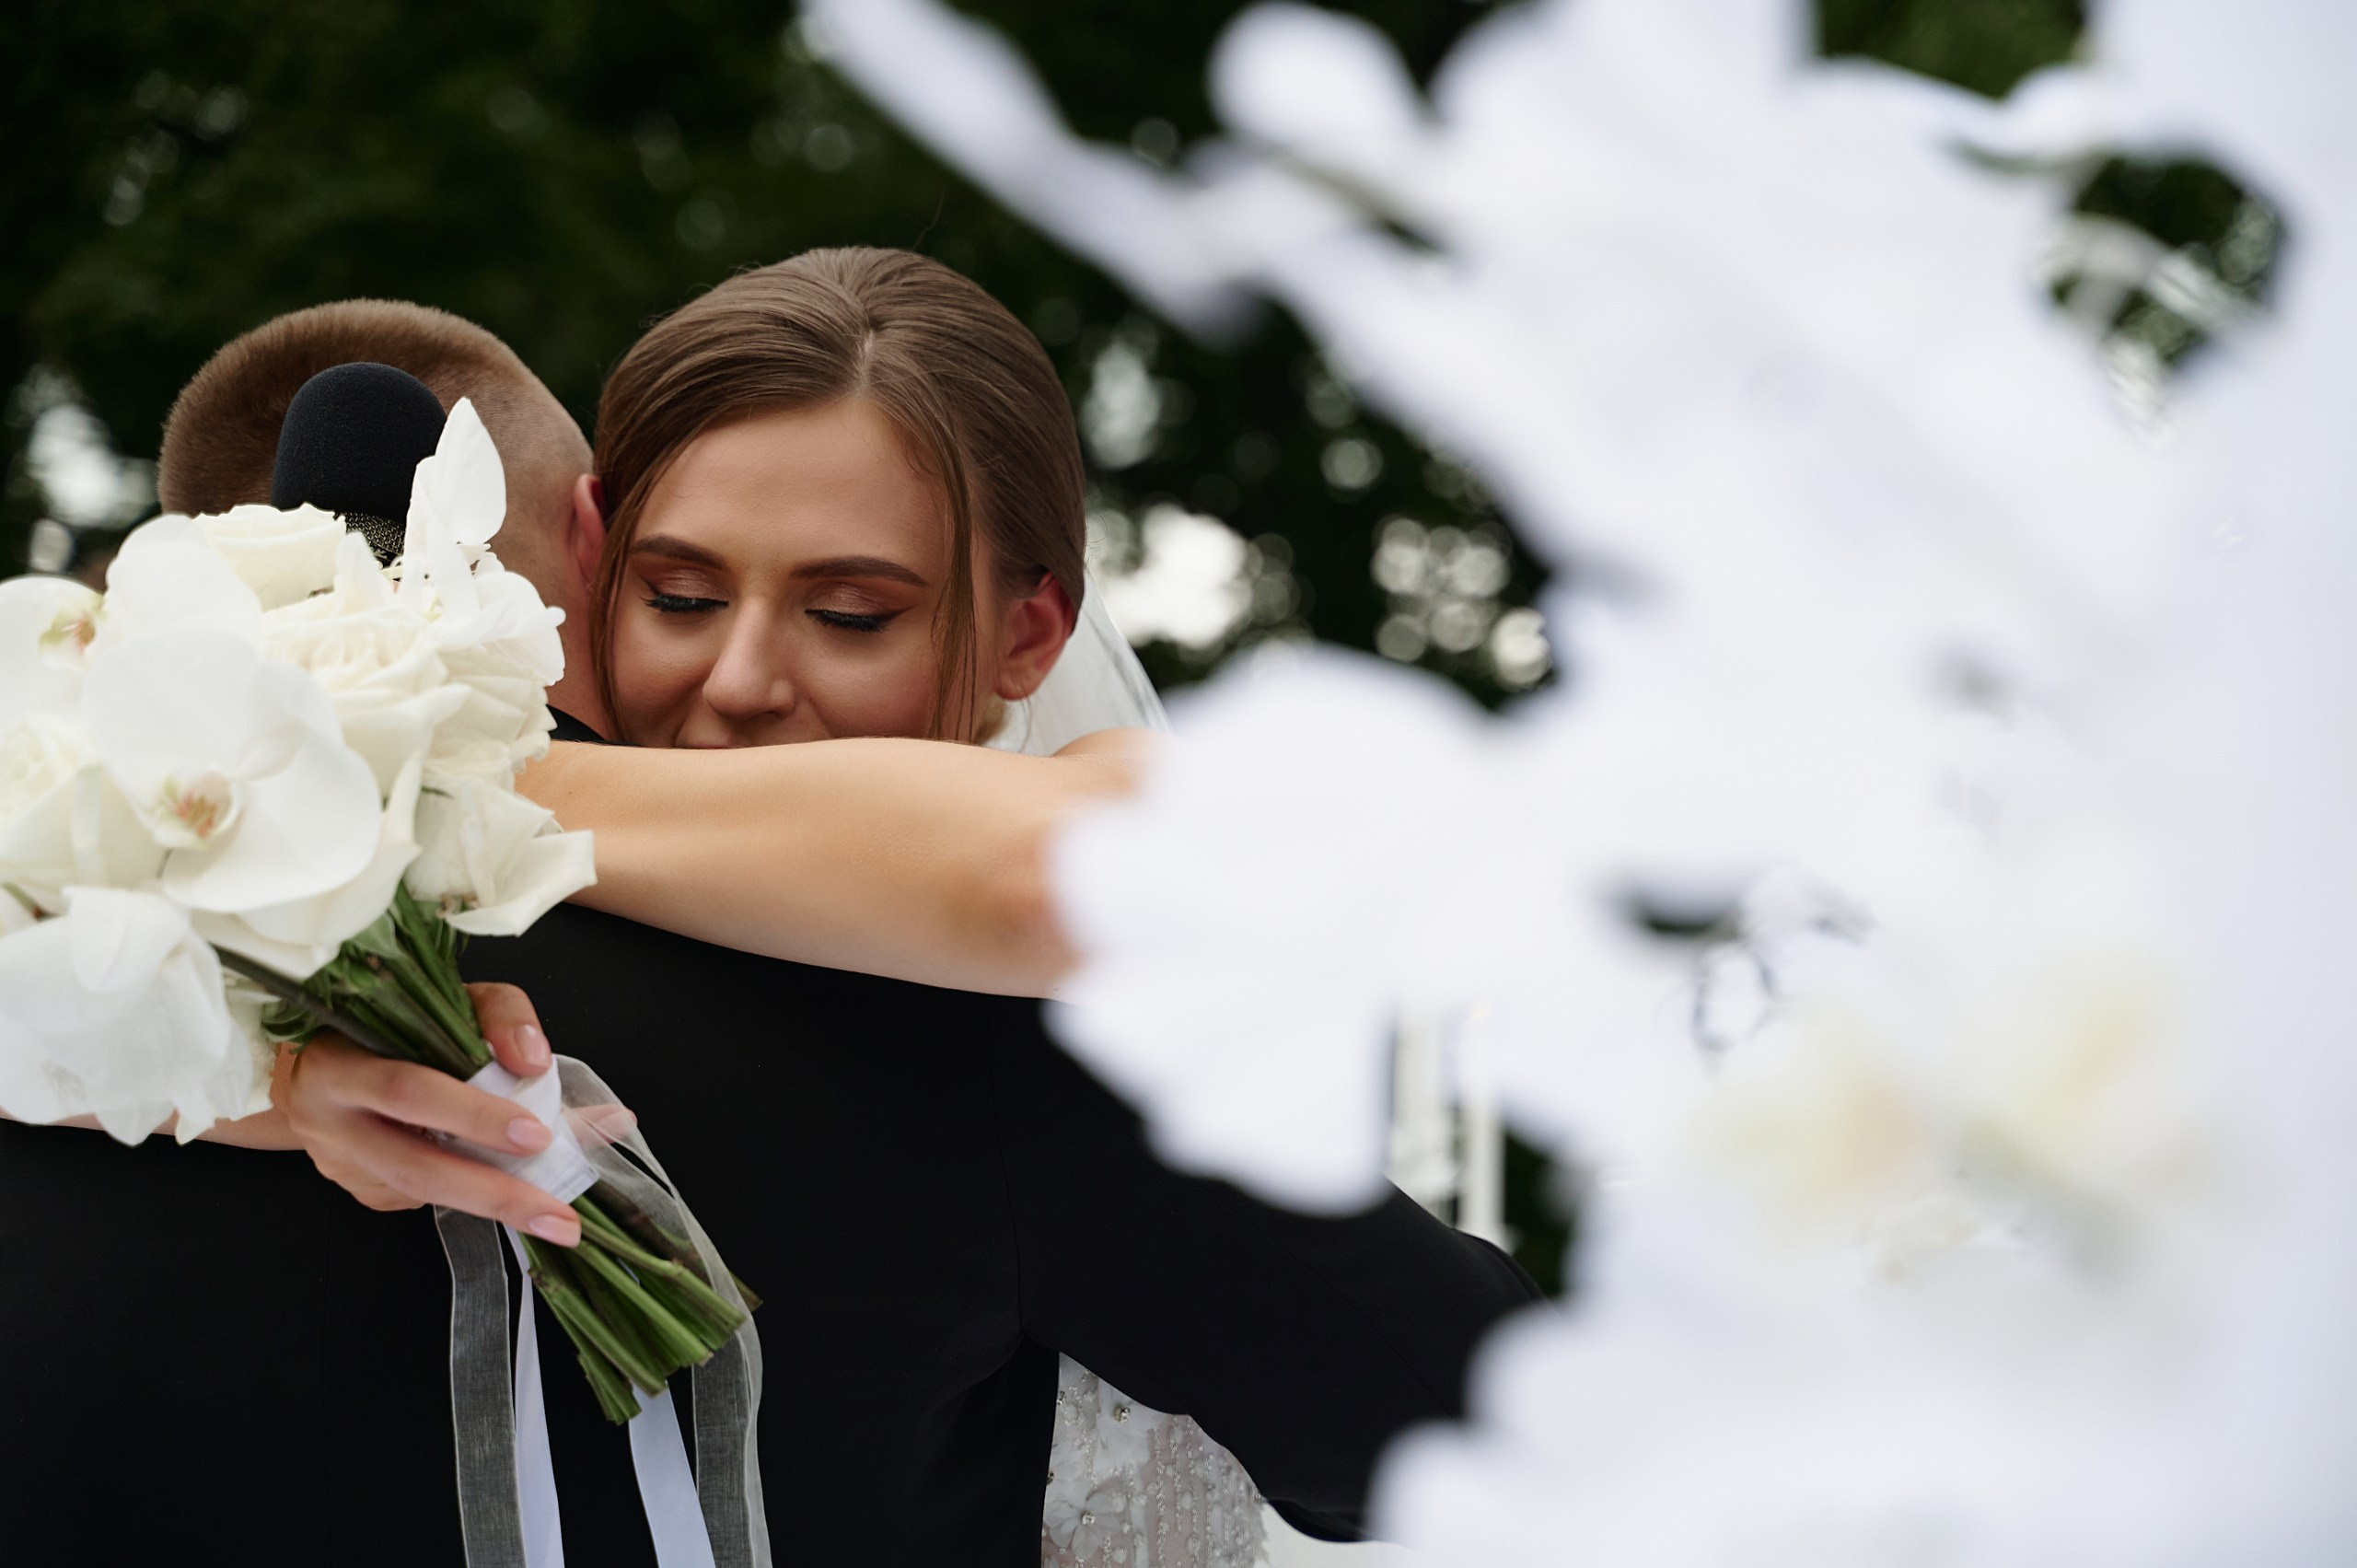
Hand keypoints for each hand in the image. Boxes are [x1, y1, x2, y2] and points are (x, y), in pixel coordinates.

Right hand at [273, 982, 583, 1244]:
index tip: (534, 1133)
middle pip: (416, 1166)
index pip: (407, 1092)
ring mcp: (339, 1163)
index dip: (472, 1115)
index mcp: (340, 1064)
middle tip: (557, 1215)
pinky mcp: (357, 1188)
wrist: (317, 1060)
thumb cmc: (390, 1024)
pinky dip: (468, 1193)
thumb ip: (499, 1017)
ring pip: (423, 1192)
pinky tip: (498, 1183)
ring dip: (492, 1203)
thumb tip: (537, 1060)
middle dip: (493, 1192)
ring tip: (550, 1218)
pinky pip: (420, 1196)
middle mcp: (329, 1121)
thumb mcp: (444, 1000)